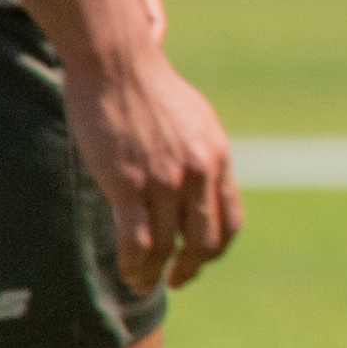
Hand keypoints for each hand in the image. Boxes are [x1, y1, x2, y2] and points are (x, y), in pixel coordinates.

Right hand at [61, 29, 238, 295]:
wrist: (117, 63)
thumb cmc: (148, 87)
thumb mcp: (194, 119)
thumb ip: (200, 152)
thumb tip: (200, 177)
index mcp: (218, 159)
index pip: (229, 220)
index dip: (215, 248)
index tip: (199, 260)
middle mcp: (199, 174)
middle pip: (204, 240)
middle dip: (190, 268)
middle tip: (176, 280)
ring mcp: (165, 181)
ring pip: (166, 246)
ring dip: (154, 272)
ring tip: (141, 284)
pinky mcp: (129, 184)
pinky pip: (137, 240)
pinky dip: (134, 264)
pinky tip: (127, 273)